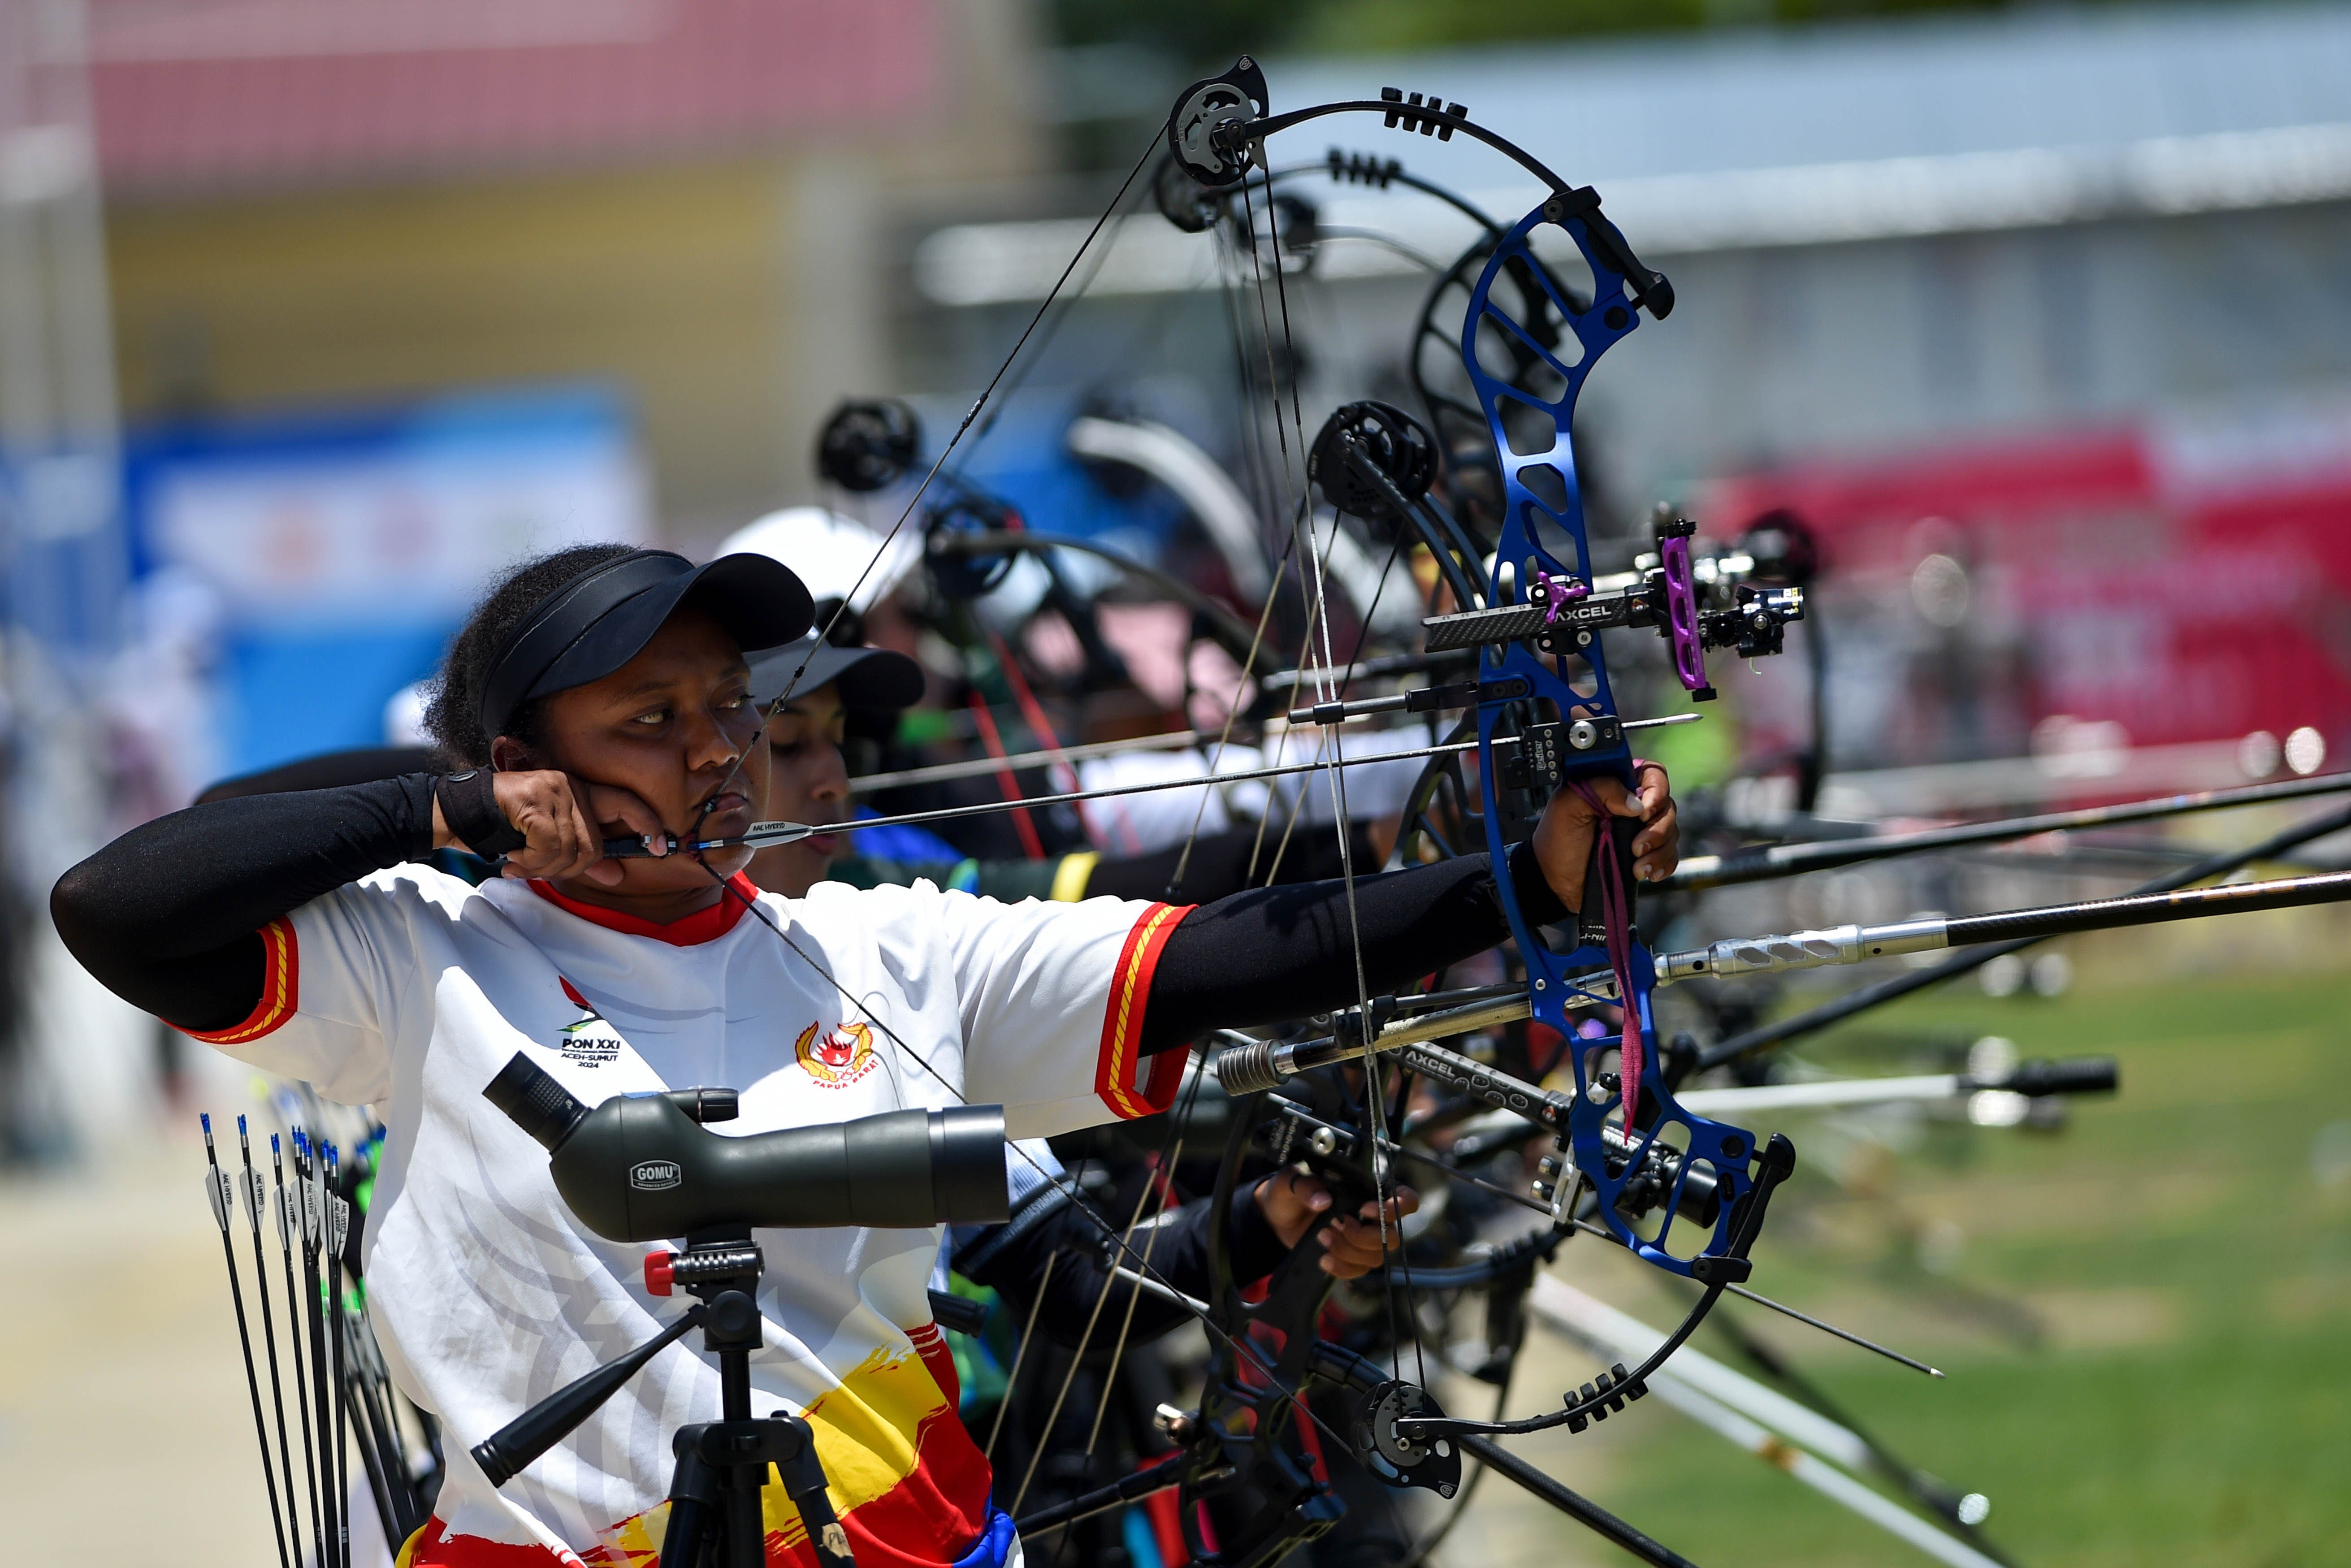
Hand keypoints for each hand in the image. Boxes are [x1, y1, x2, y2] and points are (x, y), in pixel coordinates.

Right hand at [431, 769, 667, 887]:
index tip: (660, 846)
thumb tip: (616, 876)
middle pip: (594, 844)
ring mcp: (553, 790)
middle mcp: (571, 786)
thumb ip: (585, 858)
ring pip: (572, 849)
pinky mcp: (534, 800)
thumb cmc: (509, 827)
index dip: (647, 824)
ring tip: (522, 865)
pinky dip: (531, 862)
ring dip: (544, 869)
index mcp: (581, 792)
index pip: (626, 802)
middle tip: (538, 871)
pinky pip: (549, 846)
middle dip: (568, 869)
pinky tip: (514, 860)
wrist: (463, 812)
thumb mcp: (551, 843)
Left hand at [1254, 1170, 1420, 1278]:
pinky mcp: (1352, 1258)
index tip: (1365, 1209)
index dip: (1395, 1207)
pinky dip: (1342, 1268)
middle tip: (1336, 1223)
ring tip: (1322, 1236)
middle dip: (1363, 1235)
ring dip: (1348, 1250)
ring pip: (1376, 1256)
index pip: (1405, 1198)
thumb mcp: (1291, 1181)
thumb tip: (1323, 1201)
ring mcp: (1364, 1240)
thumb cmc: (1290, 1192)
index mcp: (1367, 1190)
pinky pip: (1359, 1271)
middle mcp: (1372, 1216)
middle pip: (1392, 1236)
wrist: (1277, 1217)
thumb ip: (1306, 1186)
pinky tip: (1323, 1258)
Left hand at [1530, 760, 1677, 911]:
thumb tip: (1635, 802)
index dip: (1656, 791)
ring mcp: (1641, 830)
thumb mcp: (1567, 805)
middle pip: (1667, 806)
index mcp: (1615, 786)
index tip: (1643, 813)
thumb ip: (1599, 788)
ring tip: (1638, 868)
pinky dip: (1664, 864)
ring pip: (1672, 831)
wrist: (1555, 882)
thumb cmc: (1557, 840)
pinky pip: (1670, 855)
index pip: (1652, 775)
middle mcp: (1632, 805)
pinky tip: (1648, 874)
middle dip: (1657, 829)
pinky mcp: (1646, 854)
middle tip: (1636, 847)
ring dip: (1659, 851)